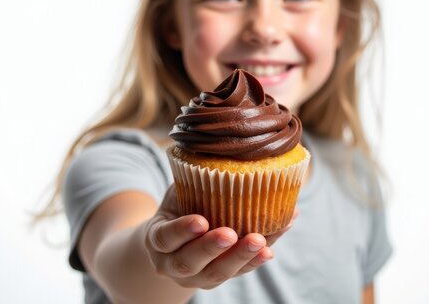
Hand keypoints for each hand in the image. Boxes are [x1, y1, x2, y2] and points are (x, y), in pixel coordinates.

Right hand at [144, 184, 295, 289]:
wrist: (173, 243)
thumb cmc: (179, 207)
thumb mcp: (177, 193)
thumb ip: (192, 179)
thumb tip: (219, 149)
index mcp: (157, 240)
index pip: (165, 237)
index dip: (181, 231)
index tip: (201, 220)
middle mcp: (172, 264)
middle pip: (189, 261)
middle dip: (212, 248)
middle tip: (232, 234)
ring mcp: (196, 276)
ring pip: (216, 274)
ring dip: (240, 258)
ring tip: (260, 242)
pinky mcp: (218, 278)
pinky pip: (238, 273)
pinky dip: (256, 259)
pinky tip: (271, 245)